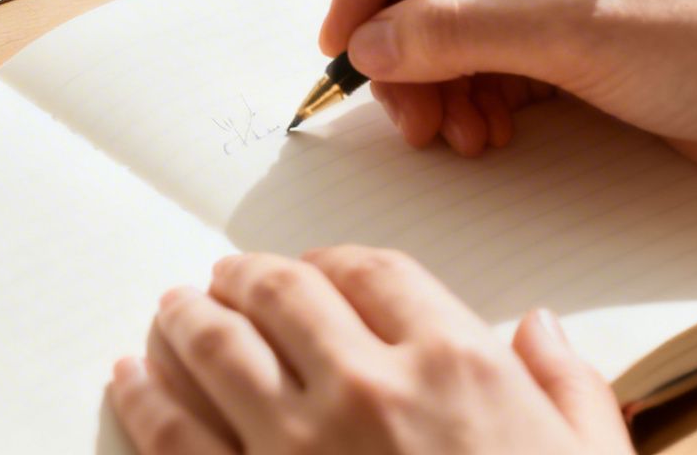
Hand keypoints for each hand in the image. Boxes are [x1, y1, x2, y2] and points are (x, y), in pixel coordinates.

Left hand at [108, 247, 631, 454]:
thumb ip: (567, 387)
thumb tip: (539, 328)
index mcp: (457, 366)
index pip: (376, 274)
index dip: (335, 261)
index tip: (317, 266)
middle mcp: (370, 389)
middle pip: (285, 296)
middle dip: (247, 278)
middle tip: (226, 277)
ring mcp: (298, 449)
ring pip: (218, 350)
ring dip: (188, 320)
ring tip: (172, 311)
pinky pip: (174, 436)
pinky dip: (144, 398)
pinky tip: (129, 379)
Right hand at [318, 0, 696, 185]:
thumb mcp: (576, 34)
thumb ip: (460, 32)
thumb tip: (368, 44)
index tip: (346, 42)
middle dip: (405, 41)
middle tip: (399, 112)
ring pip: (455, 16)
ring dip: (438, 78)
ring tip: (450, 135)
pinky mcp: (578, 25)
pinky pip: (492, 52)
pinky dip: (475, 93)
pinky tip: (483, 133)